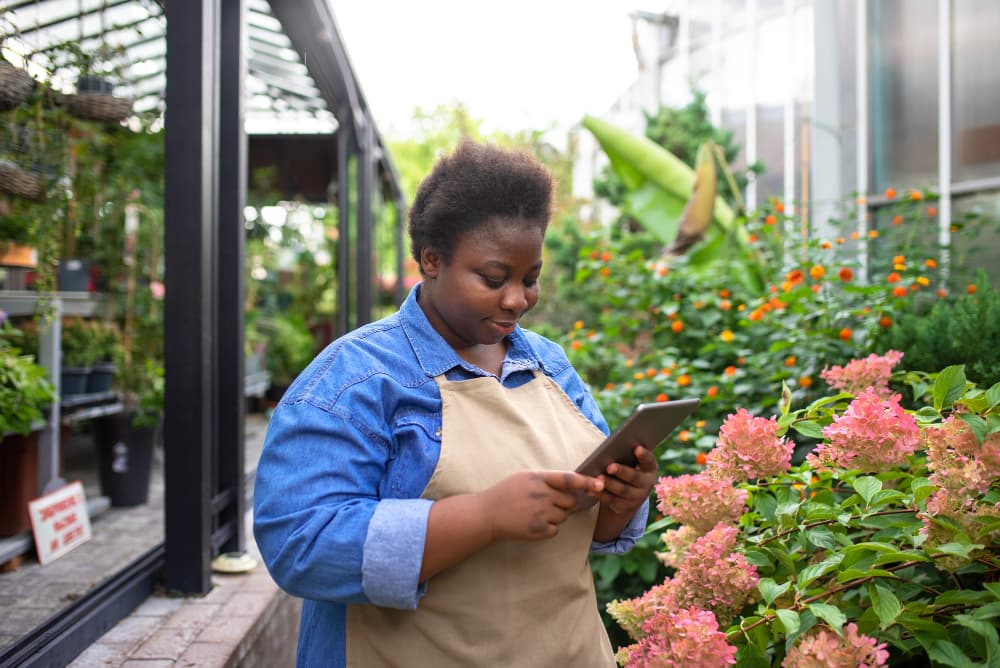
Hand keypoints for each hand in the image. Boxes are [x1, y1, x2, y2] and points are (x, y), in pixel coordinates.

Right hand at [477, 470, 603, 541]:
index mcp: (538, 478)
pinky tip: (532, 523)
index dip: (586, 482)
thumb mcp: (523, 478)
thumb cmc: (505, 494)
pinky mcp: (539, 530)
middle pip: (570, 501)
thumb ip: (546, 479)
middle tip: (546, 504)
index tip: (599, 484)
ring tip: (534, 513)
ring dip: (555, 516)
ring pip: (563, 516)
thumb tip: (571, 484)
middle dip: (564, 503)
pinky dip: (548, 528)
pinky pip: (556, 529)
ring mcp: (540, 513)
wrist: (486, 515)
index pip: (568, 479)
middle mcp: (541, 494)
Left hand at [597, 445, 656, 515]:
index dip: (644, 455)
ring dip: (610, 484)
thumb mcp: (630, 463)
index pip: (649, 461)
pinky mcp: (624, 507)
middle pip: (634, 477)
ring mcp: (637, 498)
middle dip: (622, 471)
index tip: (637, 448)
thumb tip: (612, 447)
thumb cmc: (626, 469)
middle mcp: (646, 484)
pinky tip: (591, 490)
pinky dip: (600, 494)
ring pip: (622, 490)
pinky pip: (611, 500)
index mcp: (649, 469)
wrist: (627, 495)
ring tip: (599, 477)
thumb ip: (625, 455)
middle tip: (609, 467)